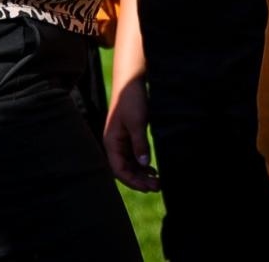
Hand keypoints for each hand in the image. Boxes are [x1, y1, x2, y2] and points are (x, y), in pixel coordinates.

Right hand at [102, 75, 158, 191]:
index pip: (119, 170)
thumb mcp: (137, 122)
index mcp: (111, 143)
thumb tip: (143, 165)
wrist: (131, 82)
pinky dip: (142, 164)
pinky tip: (153, 170)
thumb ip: (139, 144)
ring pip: (130, 164)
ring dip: (142, 174)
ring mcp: (121, 141)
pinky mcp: (129, 136)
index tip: (148, 187)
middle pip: (125, 169)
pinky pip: (134, 156)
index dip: (133, 181)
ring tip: (157, 181)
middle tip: (157, 187)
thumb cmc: (132, 100)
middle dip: (139, 180)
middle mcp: (114, 145)